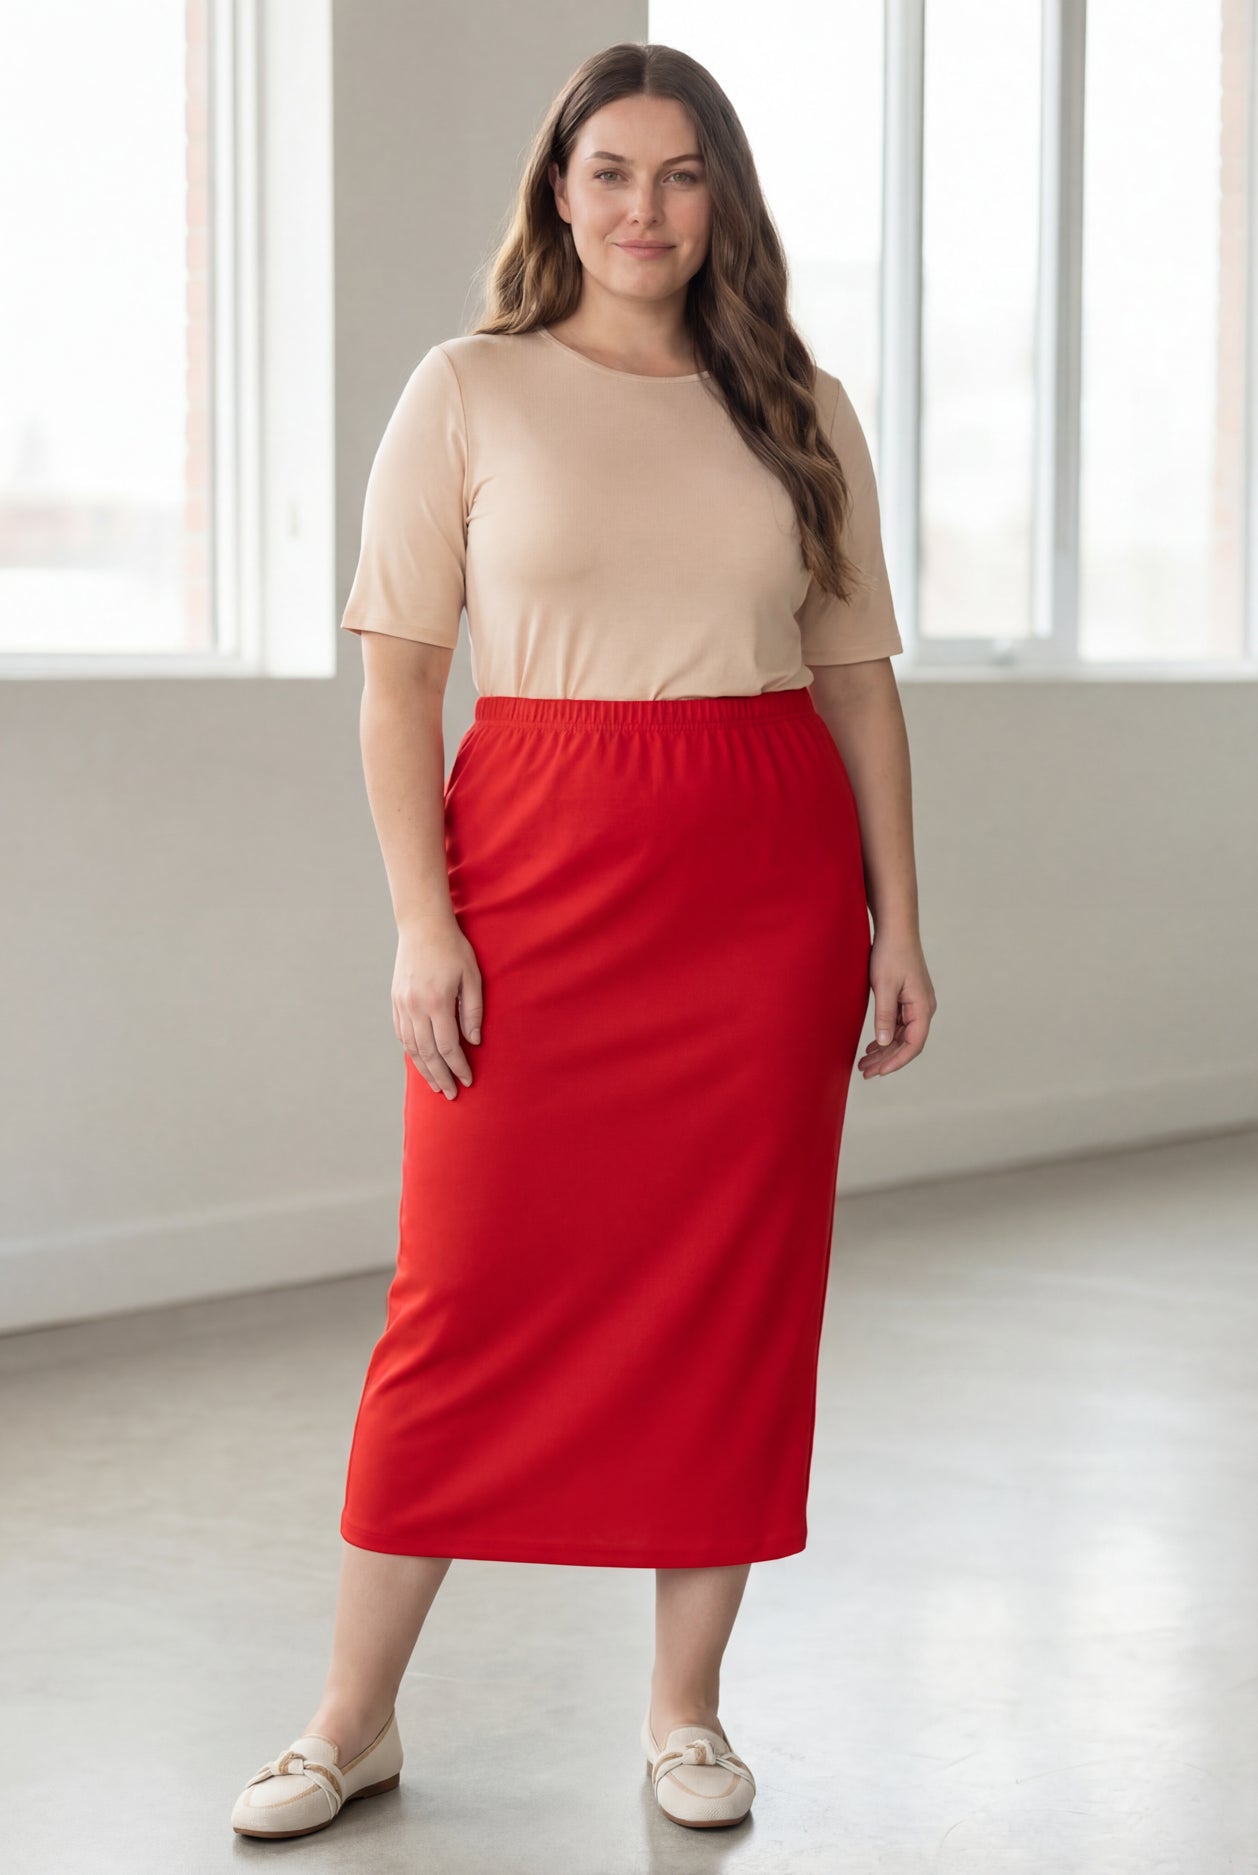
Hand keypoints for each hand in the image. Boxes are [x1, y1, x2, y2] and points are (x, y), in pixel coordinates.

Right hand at [392, 915, 482, 1099]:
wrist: (422, 926)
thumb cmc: (453, 949)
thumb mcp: (472, 977)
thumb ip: (473, 1011)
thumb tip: (473, 1042)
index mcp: (437, 1003)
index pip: (448, 1047)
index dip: (458, 1067)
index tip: (468, 1080)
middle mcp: (416, 1008)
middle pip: (428, 1053)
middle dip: (440, 1076)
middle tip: (451, 1094)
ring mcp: (402, 1005)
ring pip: (412, 1047)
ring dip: (424, 1069)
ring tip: (435, 1085)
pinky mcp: (396, 1001)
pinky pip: (402, 1034)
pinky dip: (411, 1051)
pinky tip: (420, 1060)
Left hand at [857, 930, 935, 1077]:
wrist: (896, 929)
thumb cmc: (890, 954)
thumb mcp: (884, 986)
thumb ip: (885, 1015)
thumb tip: (884, 1042)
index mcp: (923, 1008)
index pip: (913, 1045)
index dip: (896, 1061)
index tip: (878, 1072)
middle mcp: (924, 1008)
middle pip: (907, 1043)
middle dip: (886, 1060)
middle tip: (864, 1072)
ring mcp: (916, 1003)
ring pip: (902, 1035)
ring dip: (884, 1050)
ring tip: (864, 1062)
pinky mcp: (908, 998)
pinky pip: (899, 1024)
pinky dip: (886, 1036)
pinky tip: (873, 1045)